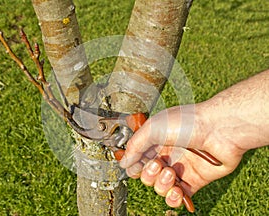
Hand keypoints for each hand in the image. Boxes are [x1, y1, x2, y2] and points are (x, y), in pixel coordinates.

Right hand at [120, 103, 248, 208]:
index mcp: (156, 141)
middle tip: (158, 165)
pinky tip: (177, 191)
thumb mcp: (153, 128)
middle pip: (147, 175)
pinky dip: (174, 198)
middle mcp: (167, 154)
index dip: (134, 165)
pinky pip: (178, 196)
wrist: (220, 129)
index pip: (138, 159)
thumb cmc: (188, 122)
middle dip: (149, 174)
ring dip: (161, 184)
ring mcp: (180, 168)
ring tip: (171, 173)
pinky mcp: (194, 180)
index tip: (135, 165)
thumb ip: (135, 146)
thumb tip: (124, 163)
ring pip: (161, 187)